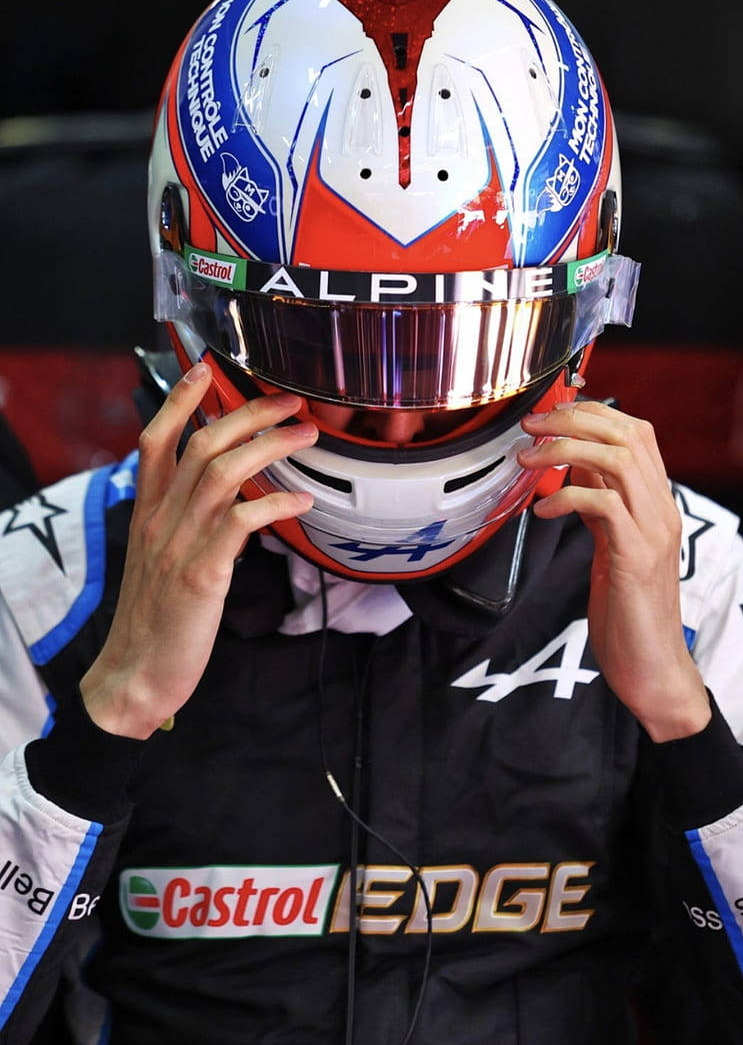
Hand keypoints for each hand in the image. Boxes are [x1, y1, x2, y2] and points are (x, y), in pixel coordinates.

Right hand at [80, 363, 315, 737]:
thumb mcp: (161, 558)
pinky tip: (301, 502)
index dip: (179, 401)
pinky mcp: (203, 576)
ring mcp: (180, 545)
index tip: (205, 369)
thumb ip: (184, 521)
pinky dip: (274, 505)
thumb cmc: (156, 618)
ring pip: (223, 474)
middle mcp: (160, 520)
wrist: (135, 674)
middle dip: (247, 413)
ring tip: (305, 437)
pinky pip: (240, 525)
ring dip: (269, 448)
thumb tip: (226, 496)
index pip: (156, 441)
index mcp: (147, 513)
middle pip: (201, 445)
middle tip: (289, 401)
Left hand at [518, 400, 709, 741]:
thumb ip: (601, 505)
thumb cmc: (628, 612)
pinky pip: (605, 506)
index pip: (636, 432)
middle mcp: (661, 509)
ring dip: (566, 450)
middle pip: (628, 434)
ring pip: (619, 460)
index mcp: (656, 503)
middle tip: (530, 428)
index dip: (591, 413)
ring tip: (528, 462)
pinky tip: (542, 511)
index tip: (548, 416)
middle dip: (573, 420)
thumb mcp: (612, 545)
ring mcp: (653, 532)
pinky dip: (568, 498)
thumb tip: (575, 466)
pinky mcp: (636, 558)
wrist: (653, 668)